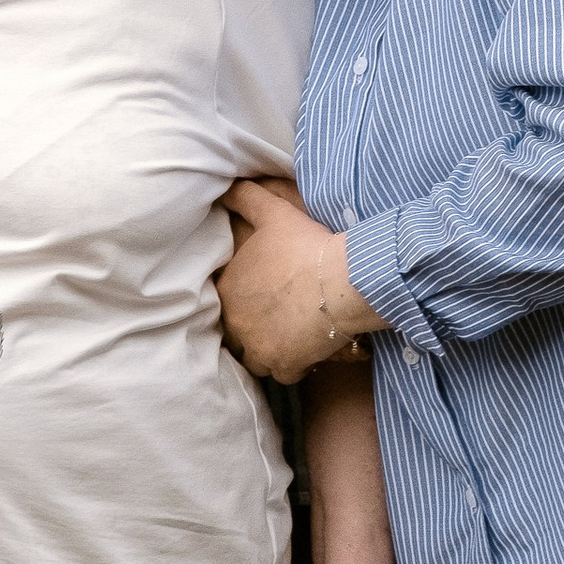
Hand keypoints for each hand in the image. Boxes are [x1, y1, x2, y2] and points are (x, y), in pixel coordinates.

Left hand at [217, 178, 375, 387]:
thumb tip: (228, 187)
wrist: (340, 281)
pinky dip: (293, 368)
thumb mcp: (273, 213)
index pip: (223, 303)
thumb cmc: (306, 246)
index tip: (261, 298)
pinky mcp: (284, 366)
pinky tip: (305, 356)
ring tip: (287, 340)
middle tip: (274, 321)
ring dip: (268, 352)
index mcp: (227, 290)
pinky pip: (282, 376)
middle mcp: (235, 324)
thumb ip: (247, 199)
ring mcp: (258, 348)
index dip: (242, 301)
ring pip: (255, 358)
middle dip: (251, 330)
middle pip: (236, 335)